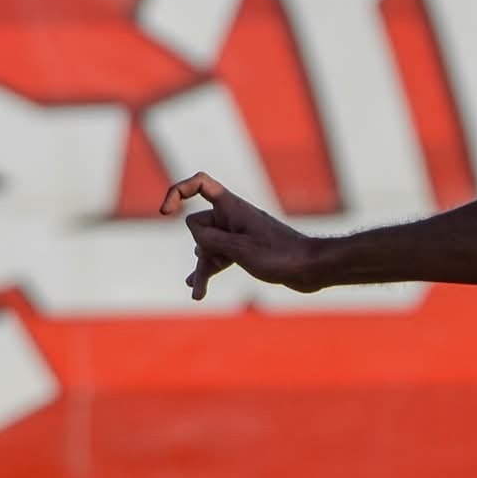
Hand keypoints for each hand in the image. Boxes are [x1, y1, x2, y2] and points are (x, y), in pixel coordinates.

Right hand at [159, 173, 320, 299]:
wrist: (310, 269)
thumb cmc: (280, 256)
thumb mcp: (239, 249)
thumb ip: (211, 239)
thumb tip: (195, 234)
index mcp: (233, 207)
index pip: (200, 184)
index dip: (178, 192)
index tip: (165, 213)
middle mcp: (233, 217)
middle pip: (200, 227)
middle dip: (200, 250)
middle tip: (206, 274)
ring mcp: (238, 234)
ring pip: (208, 247)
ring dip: (203, 268)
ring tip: (197, 293)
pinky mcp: (244, 250)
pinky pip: (219, 257)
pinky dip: (211, 270)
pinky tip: (197, 289)